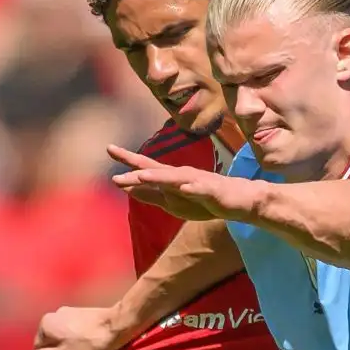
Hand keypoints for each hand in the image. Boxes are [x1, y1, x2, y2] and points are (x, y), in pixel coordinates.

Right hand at [28, 306, 125, 349]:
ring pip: (66, 336)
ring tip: (89, 349)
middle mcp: (54, 314)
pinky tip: (94, 342)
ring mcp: (70, 312)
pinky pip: (77, 331)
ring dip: (74, 345)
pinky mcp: (84, 313)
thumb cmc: (91, 343)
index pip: (40, 349)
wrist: (118, 325)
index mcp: (45, 324)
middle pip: (53, 341)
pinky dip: (83, 338)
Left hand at [108, 145, 259, 221]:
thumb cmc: (207, 199)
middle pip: (157, 170)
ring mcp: (198, 182)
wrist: (240, 200)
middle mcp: (183, 175)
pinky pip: (201, 190)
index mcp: (172, 178)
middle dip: (137, 168)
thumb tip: (128, 188)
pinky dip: (192, 188)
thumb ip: (152, 195)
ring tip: (141, 175)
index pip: (147, 167)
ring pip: (175, 178)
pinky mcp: (213, 192)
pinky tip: (184, 188)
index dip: (128, 159)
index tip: (109, 148)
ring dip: (158, 176)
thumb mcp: (174, 201)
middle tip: (116, 165)